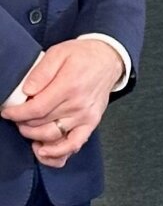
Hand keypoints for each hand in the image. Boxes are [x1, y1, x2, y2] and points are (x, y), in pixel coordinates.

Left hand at [1, 39, 123, 167]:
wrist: (109, 59)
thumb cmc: (83, 56)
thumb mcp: (58, 53)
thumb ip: (41, 72)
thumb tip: (27, 91)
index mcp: (69, 86)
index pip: (35, 109)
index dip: (16, 114)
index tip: (7, 112)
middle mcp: (78, 104)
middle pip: (40, 124)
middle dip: (22, 122)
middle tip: (18, 115)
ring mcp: (85, 116)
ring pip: (52, 136)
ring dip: (33, 136)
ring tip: (27, 127)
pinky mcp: (91, 123)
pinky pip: (74, 144)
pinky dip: (57, 153)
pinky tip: (43, 151)